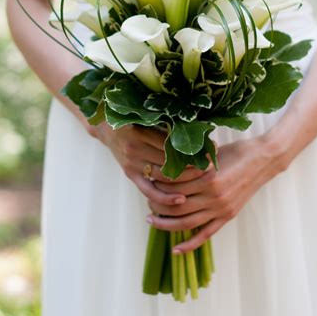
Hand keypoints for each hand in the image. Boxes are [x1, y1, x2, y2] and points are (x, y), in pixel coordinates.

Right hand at [87, 121, 205, 210]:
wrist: (105, 126)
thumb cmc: (132, 117)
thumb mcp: (147, 115)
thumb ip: (168, 121)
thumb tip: (198, 127)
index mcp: (140, 131)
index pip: (172, 143)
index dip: (193, 147)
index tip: (211, 148)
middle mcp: (134, 149)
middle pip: (169, 161)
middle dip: (193, 165)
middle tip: (211, 167)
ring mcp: (131, 164)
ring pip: (162, 177)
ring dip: (184, 181)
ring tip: (203, 181)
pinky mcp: (130, 175)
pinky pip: (149, 191)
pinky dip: (165, 197)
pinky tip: (181, 200)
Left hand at [146, 135, 289, 253]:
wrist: (264, 159)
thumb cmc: (236, 151)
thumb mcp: (212, 153)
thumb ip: (193, 162)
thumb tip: (168, 163)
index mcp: (208, 177)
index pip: (174, 185)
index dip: (158, 184)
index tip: (148, 181)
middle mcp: (213, 195)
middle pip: (176, 205)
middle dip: (157, 205)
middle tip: (146, 201)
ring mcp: (221, 208)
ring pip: (187, 223)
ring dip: (166, 224)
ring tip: (152, 220)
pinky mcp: (227, 216)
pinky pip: (206, 234)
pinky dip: (190, 245)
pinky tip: (175, 250)